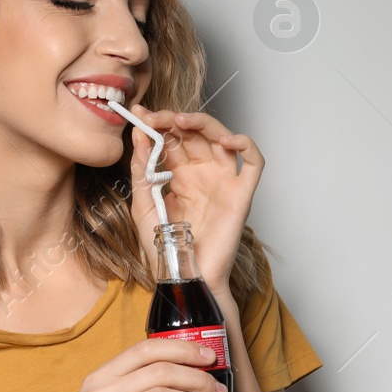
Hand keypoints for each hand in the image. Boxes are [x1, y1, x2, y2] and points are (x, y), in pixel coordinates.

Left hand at [126, 105, 263, 290]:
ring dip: (203, 123)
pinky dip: (246, 145)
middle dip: (172, 120)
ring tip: (180, 120)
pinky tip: (227, 140)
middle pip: (193, 134)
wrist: (184, 277)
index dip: (156, 124)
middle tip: (153, 117)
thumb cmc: (165, 249)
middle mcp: (202, 173)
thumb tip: (139, 136)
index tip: (138, 115)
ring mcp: (223, 181)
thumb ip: (142, 171)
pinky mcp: (241, 194)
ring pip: (222, 138)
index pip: (171, 139)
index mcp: (179, 175)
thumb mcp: (143, 205)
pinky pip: (253, 162)